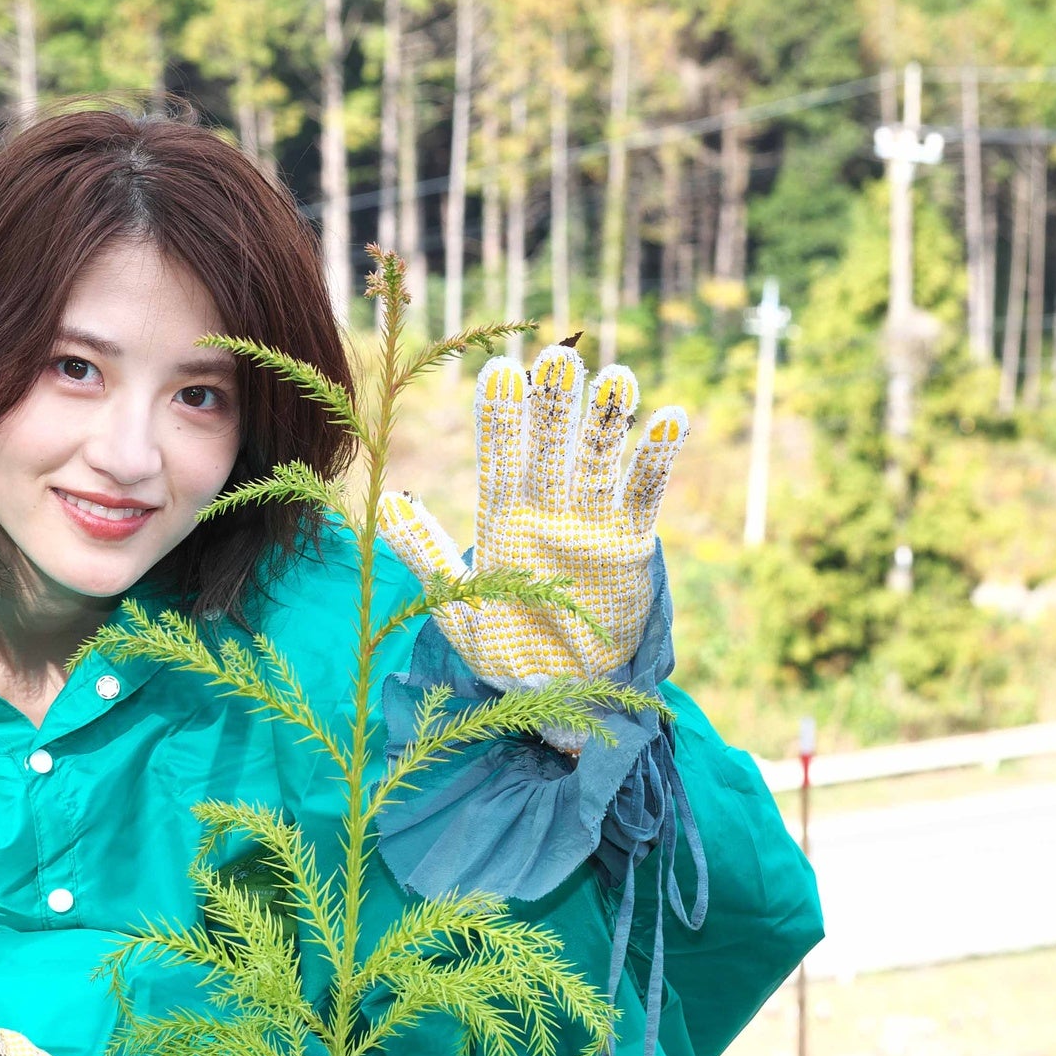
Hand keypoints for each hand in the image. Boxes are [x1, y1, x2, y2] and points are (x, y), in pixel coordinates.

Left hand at [377, 344, 686, 688]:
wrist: (561, 698)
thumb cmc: (507, 653)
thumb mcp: (458, 609)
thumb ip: (427, 555)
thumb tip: (387, 501)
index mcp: (504, 521)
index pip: (501, 459)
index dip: (503, 418)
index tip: (500, 371)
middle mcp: (548, 512)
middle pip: (551, 448)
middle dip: (554, 405)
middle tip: (558, 357)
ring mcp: (591, 525)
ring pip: (600, 462)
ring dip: (608, 421)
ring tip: (617, 376)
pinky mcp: (629, 547)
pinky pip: (645, 498)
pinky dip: (656, 462)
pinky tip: (668, 420)